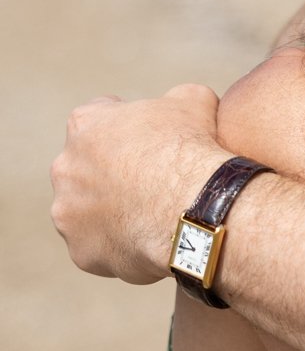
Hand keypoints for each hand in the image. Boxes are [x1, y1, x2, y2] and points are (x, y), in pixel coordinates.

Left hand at [50, 84, 227, 282]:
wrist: (193, 207)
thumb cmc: (190, 149)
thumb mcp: (193, 100)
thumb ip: (176, 99)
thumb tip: (183, 105)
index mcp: (85, 124)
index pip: (98, 119)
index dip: (127, 130)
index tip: (148, 142)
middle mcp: (65, 167)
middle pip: (86, 169)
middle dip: (113, 174)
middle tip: (150, 183)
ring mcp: (67, 213)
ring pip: (88, 213)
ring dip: (112, 212)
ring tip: (151, 216)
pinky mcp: (80, 251)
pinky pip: (101, 248)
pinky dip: (121, 245)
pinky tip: (150, 240)